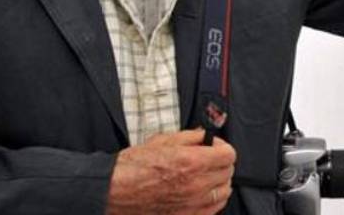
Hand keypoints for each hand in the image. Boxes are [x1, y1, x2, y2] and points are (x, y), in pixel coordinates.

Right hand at [107, 129, 235, 214]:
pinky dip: (213, 199)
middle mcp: (196, 185)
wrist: (114, 190)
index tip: (213, 146)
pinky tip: (202, 192)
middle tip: (208, 159)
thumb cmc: (134, 165)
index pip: (229, 155)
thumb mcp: (162, 140)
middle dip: (220, 163)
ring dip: (219, 182)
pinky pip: (213, 209)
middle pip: (228, 173)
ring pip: (224, 192)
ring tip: (206, 176)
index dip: (221, 147)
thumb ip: (190, 137)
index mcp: (192, 162)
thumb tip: (205, 136)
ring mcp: (192, 204)